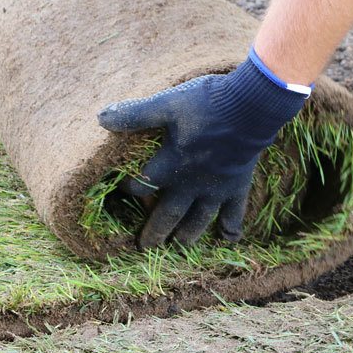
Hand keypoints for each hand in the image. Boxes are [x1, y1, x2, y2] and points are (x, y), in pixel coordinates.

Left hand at [98, 56, 307, 247]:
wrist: (250, 107)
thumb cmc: (206, 104)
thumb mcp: (167, 104)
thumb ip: (136, 114)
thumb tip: (101, 118)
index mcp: (170, 164)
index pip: (142, 183)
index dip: (130, 189)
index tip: (122, 192)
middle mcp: (190, 183)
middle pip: (168, 213)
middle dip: (155, 231)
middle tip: (145, 247)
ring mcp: (216, 188)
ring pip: (198, 219)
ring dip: (187, 234)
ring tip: (179, 246)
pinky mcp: (238, 185)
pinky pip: (235, 212)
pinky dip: (231, 227)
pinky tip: (229, 239)